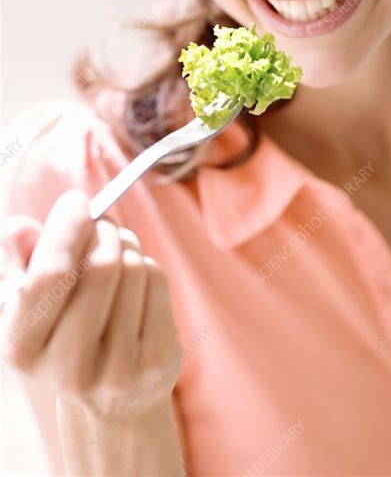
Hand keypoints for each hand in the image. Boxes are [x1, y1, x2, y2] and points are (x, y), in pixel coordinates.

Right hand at [0, 189, 181, 419]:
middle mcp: (69, 367)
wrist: (110, 401)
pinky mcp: (157, 362)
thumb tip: (20, 228)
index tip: (76, 201)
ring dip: (126, 244)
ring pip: (133, 268)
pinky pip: (157, 283)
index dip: (66, 228)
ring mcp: (118, 369)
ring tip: (117, 250)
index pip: (50, 274)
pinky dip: (146, 267)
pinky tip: (135, 281)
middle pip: (101, 265)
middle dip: (104, 229)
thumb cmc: (64, 334)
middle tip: (101, 222)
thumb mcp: (31, 303)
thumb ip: (22, 261)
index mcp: (22, 348)